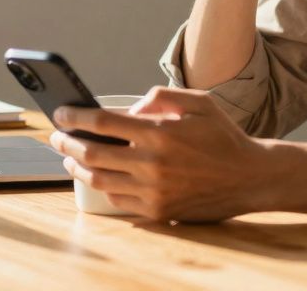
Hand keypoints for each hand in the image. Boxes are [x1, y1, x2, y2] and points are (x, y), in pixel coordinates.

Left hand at [49, 87, 273, 221]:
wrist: (250, 178)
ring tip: (69, 156)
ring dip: (77, 167)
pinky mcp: (158, 210)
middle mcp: (153, 163)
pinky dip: (102, 186)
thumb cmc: (223, 136)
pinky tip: (97, 176)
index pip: (103, 123)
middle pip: (92, 154)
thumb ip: (161, 96)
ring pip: (99, 180)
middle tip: (56, 135)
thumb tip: (130, 109)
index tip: (60, 112)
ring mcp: (154, 190)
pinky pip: (118, 199)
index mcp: (161, 132)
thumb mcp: (199, 102)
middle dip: (66, 142)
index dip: (75, 117)